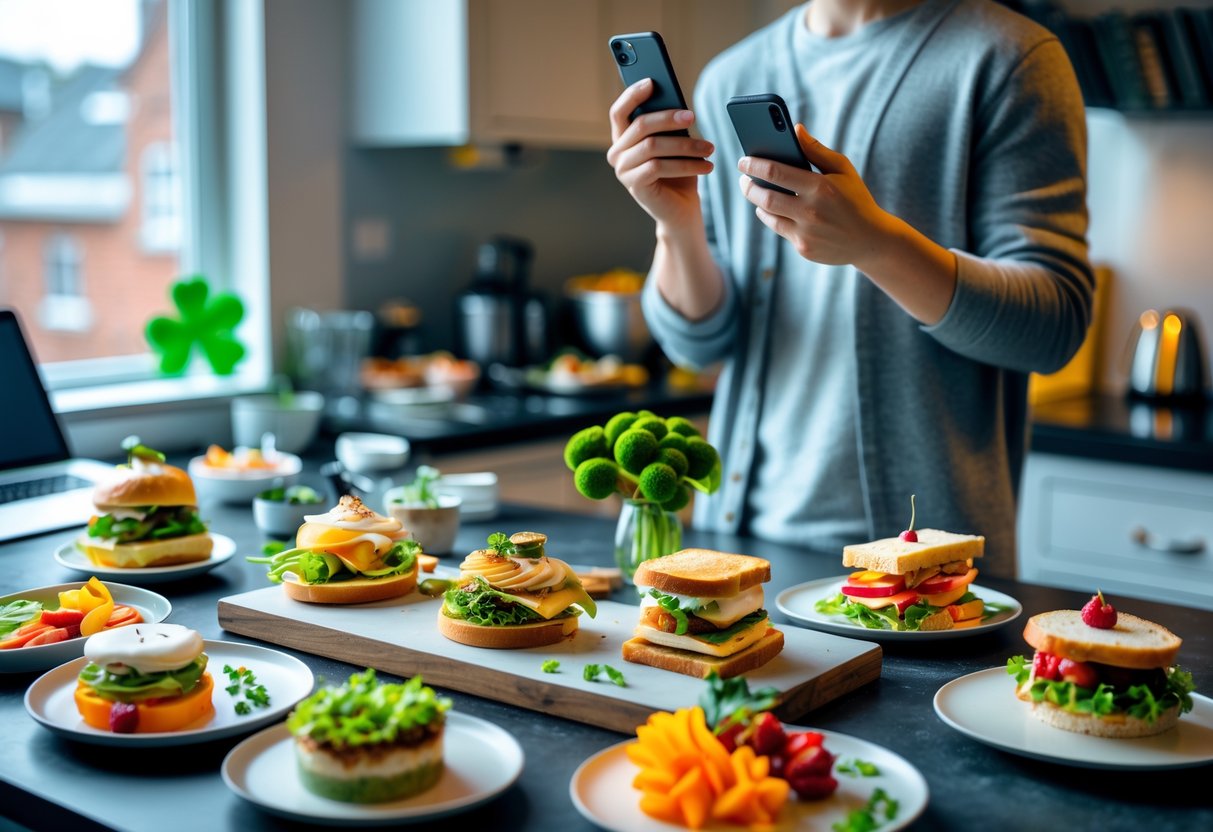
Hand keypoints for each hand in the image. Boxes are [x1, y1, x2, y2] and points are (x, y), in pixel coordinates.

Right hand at [606, 78, 714, 230]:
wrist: (681, 210)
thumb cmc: (679, 173)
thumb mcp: (675, 144)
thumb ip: (669, 126)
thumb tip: (678, 106)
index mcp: (623, 139)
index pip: (619, 111)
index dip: (632, 94)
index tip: (653, 81)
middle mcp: (617, 153)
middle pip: (640, 125)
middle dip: (668, 118)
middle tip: (693, 116)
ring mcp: (623, 171)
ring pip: (653, 146)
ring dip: (685, 145)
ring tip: (709, 148)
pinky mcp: (635, 186)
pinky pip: (659, 167)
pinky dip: (686, 165)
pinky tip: (706, 166)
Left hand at [736, 124, 897, 268]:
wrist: (871, 240)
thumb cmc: (856, 198)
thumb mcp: (842, 169)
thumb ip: (816, 149)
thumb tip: (794, 128)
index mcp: (820, 187)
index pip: (775, 172)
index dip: (754, 165)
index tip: (743, 160)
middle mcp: (810, 212)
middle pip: (764, 196)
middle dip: (748, 185)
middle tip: (744, 178)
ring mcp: (806, 233)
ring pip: (768, 214)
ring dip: (757, 201)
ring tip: (755, 190)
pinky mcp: (803, 248)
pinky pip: (778, 229)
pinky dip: (770, 216)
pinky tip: (768, 208)